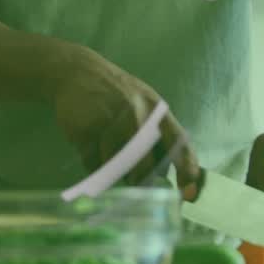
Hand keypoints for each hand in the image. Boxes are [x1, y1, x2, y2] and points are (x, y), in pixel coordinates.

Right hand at [50, 58, 199, 197]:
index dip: (186, 169)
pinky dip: (93, 165)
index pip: (178, 143)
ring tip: (108, 162)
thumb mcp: (143, 103)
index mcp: (156, 109)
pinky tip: (91, 151)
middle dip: (141, 181)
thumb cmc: (115, 92)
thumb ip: (156, 132)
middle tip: (135, 184)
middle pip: (145, 164)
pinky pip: (93, 162)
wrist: (76, 71)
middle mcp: (137, 114)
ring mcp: (111, 121)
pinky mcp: (88, 129)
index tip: (187, 191)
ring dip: (113, 172)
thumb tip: (167, 174)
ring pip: (117, 167)